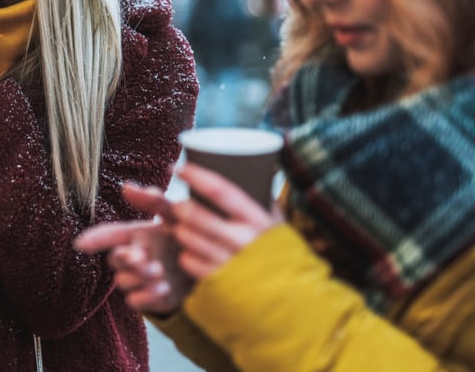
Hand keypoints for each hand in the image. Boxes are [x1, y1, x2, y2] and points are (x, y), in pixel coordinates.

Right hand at [75, 182, 193, 315]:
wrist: (211, 267)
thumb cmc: (188, 236)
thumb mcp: (175, 215)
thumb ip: (153, 201)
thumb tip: (126, 186)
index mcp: (137, 235)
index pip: (109, 236)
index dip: (95, 239)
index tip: (81, 244)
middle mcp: (134, 257)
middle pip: (115, 259)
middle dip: (125, 258)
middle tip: (140, 256)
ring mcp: (140, 280)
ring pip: (123, 281)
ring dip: (139, 276)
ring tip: (159, 271)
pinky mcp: (148, 300)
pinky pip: (135, 301)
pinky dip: (147, 295)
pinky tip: (163, 287)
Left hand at [170, 164, 280, 280]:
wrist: (295, 306)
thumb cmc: (286, 260)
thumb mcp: (279, 228)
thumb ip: (265, 204)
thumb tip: (253, 175)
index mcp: (258, 221)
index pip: (220, 190)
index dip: (196, 176)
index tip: (179, 168)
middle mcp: (242, 241)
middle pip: (195, 214)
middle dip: (180, 206)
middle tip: (179, 205)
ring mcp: (228, 263)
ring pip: (187, 237)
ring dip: (180, 229)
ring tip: (184, 228)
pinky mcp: (218, 283)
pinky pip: (188, 261)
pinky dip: (186, 254)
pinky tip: (192, 252)